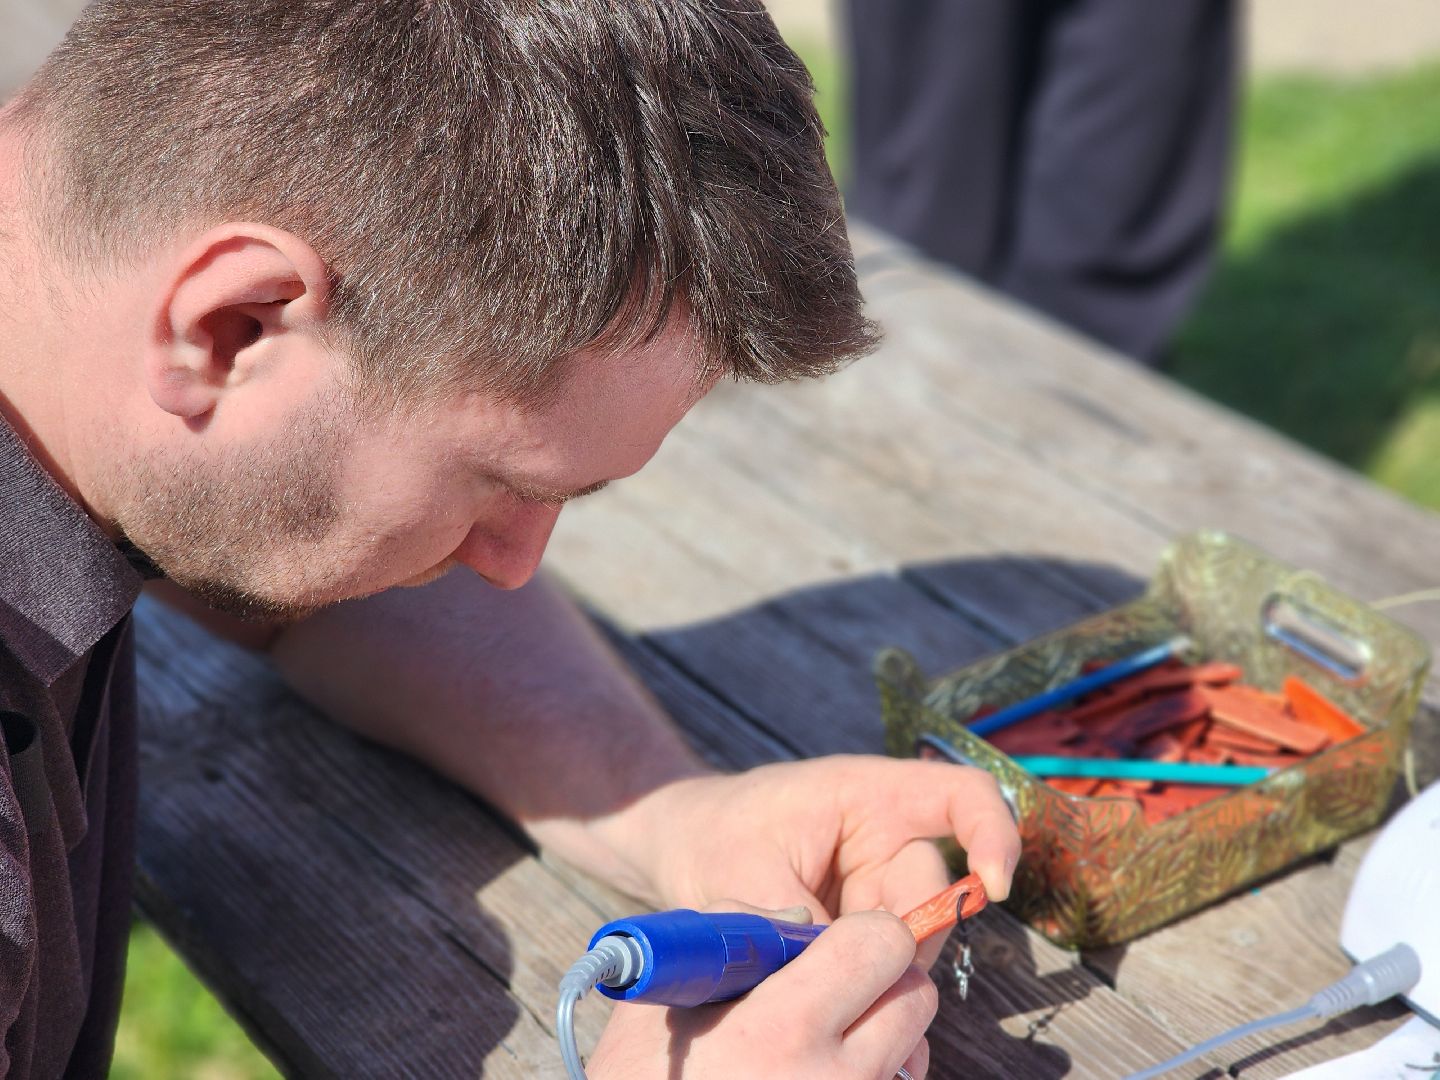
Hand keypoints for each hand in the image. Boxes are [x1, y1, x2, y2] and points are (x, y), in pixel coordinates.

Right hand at [586, 902, 934, 1078]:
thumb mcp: (665, 1000)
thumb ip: (729, 936)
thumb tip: (798, 922)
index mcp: (785, 1029)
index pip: (883, 944)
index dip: (865, 932)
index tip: (840, 943)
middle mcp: (834, 1079)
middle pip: (916, 998)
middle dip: (883, 981)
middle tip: (837, 989)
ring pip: (911, 1053)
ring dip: (880, 1037)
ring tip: (818, 1046)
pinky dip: (868, 1077)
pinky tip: (814, 1077)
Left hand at [610, 756, 1019, 967]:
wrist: (680, 850)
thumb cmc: (711, 837)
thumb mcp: (740, 874)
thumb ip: (797, 925)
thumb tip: (838, 975)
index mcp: (865, 795)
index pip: (962, 796)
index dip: (994, 836)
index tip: (994, 889)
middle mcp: (885, 837)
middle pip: (939, 893)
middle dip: (905, 942)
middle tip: (849, 973)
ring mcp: (879, 885)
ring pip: (917, 942)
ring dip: (884, 975)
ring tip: (830, 997)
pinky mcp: (865, 927)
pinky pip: (892, 966)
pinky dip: (878, 997)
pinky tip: (864, 1033)